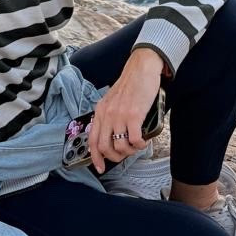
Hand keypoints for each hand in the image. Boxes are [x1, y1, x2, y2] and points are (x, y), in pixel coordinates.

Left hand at [88, 49, 165, 173]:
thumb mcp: (112, 100)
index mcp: (100, 112)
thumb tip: (112, 135)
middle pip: (104, 148)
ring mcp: (119, 116)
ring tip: (136, 146)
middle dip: (115, 157)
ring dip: (130, 152)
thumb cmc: (130, 84)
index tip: (100, 167)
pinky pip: (134, 140)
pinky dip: (139, 145)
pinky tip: (143, 141)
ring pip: (120, 147)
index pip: (92, 140)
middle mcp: (107, 115)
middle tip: (125, 155)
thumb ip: (109, 116)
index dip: (95, 158)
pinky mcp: (134, 115)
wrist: (141, 68)